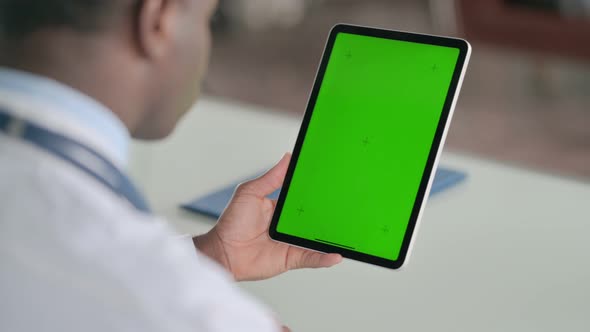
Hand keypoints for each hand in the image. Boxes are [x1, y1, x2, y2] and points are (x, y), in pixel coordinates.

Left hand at [194, 153, 341, 280]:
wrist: (223, 252)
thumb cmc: (231, 223)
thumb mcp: (251, 192)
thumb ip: (271, 178)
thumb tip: (287, 157)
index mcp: (281, 207)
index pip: (303, 197)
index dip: (316, 190)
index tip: (332, 180)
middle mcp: (289, 225)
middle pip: (315, 217)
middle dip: (331, 212)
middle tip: (348, 203)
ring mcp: (292, 241)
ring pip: (317, 238)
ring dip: (332, 236)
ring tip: (349, 231)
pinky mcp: (292, 258)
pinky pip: (312, 258)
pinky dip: (324, 258)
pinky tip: (337, 255)